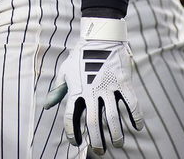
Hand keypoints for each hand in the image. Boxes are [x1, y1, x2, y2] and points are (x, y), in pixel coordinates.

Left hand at [43, 18, 143, 154]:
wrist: (100, 37)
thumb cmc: (80, 56)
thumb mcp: (65, 71)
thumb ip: (57, 90)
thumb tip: (47, 106)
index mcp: (76, 89)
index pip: (70, 116)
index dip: (72, 132)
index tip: (75, 142)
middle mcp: (92, 91)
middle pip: (93, 121)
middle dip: (96, 139)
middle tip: (99, 150)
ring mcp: (108, 87)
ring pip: (113, 117)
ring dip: (116, 134)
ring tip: (118, 144)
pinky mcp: (123, 82)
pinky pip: (131, 104)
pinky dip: (135, 117)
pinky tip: (137, 128)